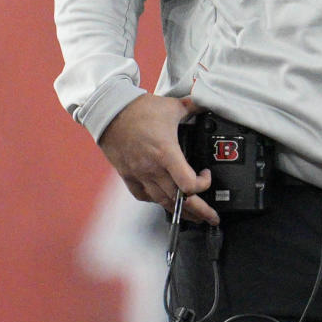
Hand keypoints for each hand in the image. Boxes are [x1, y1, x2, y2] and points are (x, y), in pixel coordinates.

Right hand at [98, 93, 217, 224]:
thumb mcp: (172, 106)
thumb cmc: (138, 110)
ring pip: (162, 202)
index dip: (203, 185)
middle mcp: (153, 168)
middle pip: (178, 200)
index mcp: (166, 153)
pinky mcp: (128, 175)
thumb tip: (206, 103)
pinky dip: (155, 201)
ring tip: (193, 216)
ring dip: (180, 211)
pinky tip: (163, 199)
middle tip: (211, 217)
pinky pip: (143, 196)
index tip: (207, 176)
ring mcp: (139, 174)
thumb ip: (192, 107)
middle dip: (199, 211)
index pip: (187, 184)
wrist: (109, 112)